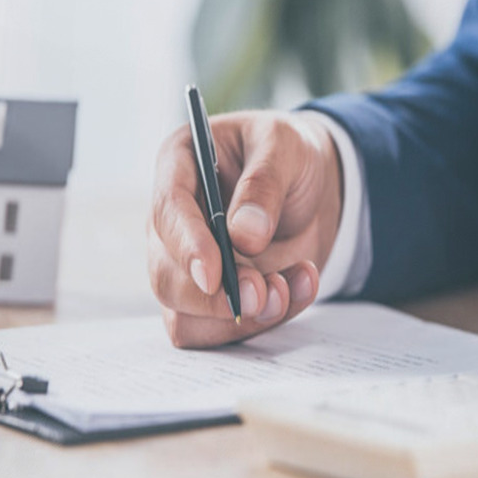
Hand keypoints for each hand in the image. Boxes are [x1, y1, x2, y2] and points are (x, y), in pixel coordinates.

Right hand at [148, 110, 342, 346]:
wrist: (312, 188)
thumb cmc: (288, 155)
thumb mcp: (285, 146)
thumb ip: (265, 184)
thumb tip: (244, 236)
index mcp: (180, 167)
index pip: (167, 213)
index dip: (186, 246)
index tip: (212, 275)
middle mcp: (174, 222)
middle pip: (165, 275)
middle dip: (212, 298)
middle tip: (263, 293)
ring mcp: (188, 265)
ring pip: (186, 315)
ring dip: (238, 319)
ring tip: (288, 289)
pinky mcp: (213, 298)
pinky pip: (221, 330)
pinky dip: (263, 322)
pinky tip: (299, 288)